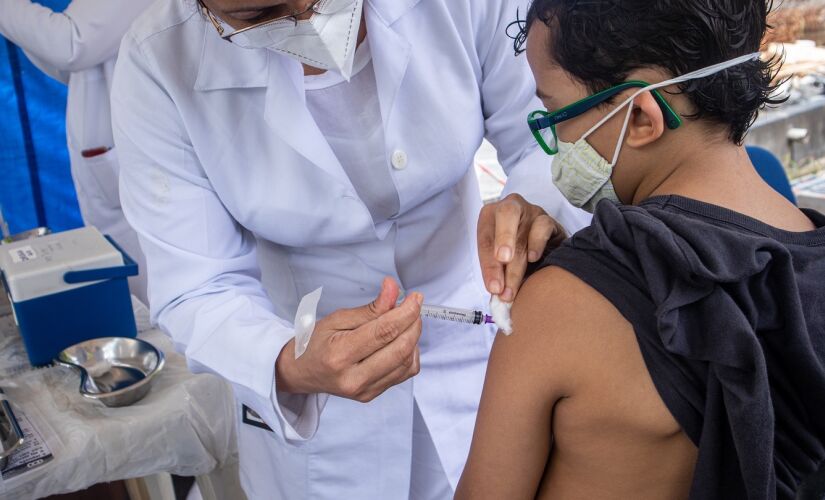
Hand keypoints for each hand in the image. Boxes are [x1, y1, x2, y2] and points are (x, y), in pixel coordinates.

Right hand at [276, 277, 422, 402]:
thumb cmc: (315, 342)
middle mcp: (353, 378)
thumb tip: (393, 288)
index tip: (415, 298)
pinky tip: (401, 341)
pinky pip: (405, 374)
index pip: (383, 332)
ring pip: (407, 363)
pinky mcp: (373, 395)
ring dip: (413, 338)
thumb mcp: (337, 318)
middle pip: (400, 349)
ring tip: (404, 322)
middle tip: (413, 306)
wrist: (302, 372)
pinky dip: (410, 354)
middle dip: (413, 323)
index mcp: (339, 355)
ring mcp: (364, 390)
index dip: (405, 313)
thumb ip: (370, 308)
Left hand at [478, 193, 565, 301]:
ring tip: (513, 286)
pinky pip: (543, 227)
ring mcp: (532, 212)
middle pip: (505, 218)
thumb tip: (496, 290)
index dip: (488, 265)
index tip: (493, 286)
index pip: (486, 237)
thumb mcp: (500, 259)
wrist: (542, 247)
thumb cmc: (515, 250)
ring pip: (524, 232)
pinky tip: (533, 258)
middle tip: (500, 279)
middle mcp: (512, 208)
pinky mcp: (549, 220)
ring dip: (518, 265)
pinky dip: (537, 243)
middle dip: (502, 247)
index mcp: (491, 215)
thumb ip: (496, 270)